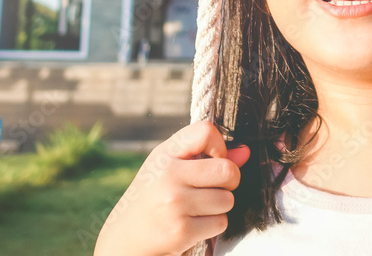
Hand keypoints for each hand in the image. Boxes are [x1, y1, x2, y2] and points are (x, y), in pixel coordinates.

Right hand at [95, 121, 250, 255]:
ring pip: (227, 199)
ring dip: (219, 206)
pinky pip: (220, 222)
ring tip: (197, 208)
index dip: (219, 146)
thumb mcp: (173, 168)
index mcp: (165, 154)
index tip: (212, 159)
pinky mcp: (181, 231)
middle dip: (229, 181)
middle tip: (213, 187)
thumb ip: (208, 157)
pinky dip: (212, 225)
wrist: (126, 239)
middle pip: (228, 170)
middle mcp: (168, 175)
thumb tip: (246, 152)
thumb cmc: (155, 196)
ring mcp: (174, 203)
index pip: (206, 131)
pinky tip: (192, 223)